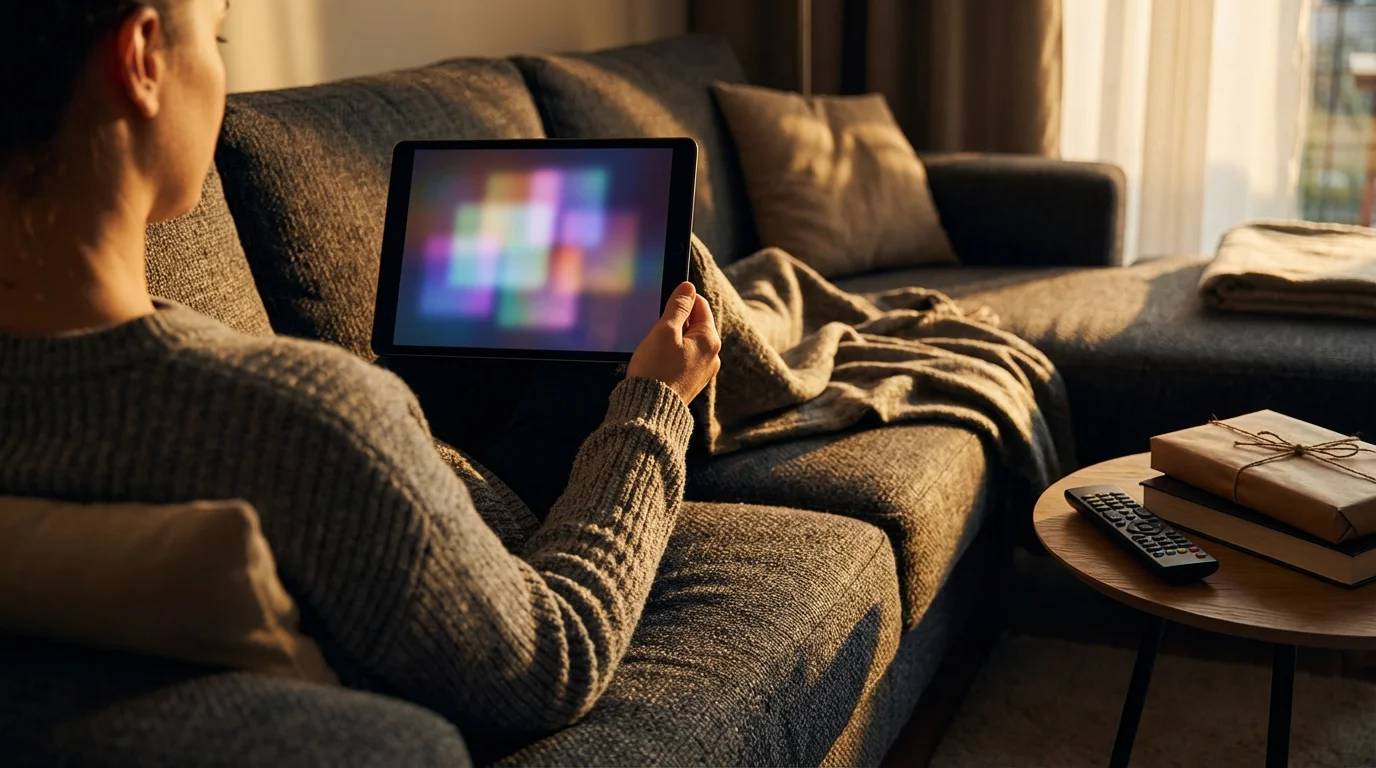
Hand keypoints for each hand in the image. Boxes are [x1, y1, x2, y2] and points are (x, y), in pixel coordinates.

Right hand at [628, 281, 721, 404]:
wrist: (649, 411)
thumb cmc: (655, 371)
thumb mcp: (664, 331)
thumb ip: (678, 306)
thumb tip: (688, 287)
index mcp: (710, 340)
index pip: (700, 305)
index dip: (680, 301)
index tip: (663, 306)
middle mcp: (712, 356)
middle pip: (694, 324)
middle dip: (674, 324)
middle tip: (656, 334)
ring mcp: (703, 371)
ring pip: (687, 342)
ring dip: (671, 341)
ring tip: (655, 352)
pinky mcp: (692, 382)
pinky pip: (684, 359)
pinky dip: (671, 356)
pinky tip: (658, 364)